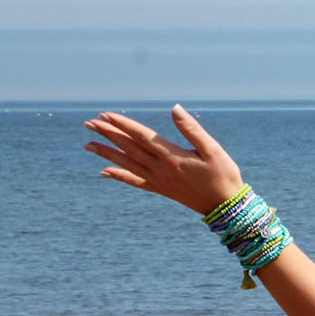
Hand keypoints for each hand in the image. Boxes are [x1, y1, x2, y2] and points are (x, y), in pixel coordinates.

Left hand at [83, 105, 244, 215]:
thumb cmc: (224, 176)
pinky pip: (135, 182)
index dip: (122, 124)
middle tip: (89, 123)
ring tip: (88, 144)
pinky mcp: (162, 189)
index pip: (142, 136)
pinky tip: (105, 172)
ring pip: (127, 164)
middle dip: (108, 134)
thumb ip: (192, 129)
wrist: (226, 207)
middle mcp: (161, 168)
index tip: (104, 115)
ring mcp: (159, 180)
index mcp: (172, 156)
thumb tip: (175, 108)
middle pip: (129, 148)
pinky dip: (119, 176)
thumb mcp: (213, 150)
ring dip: (107, 153)